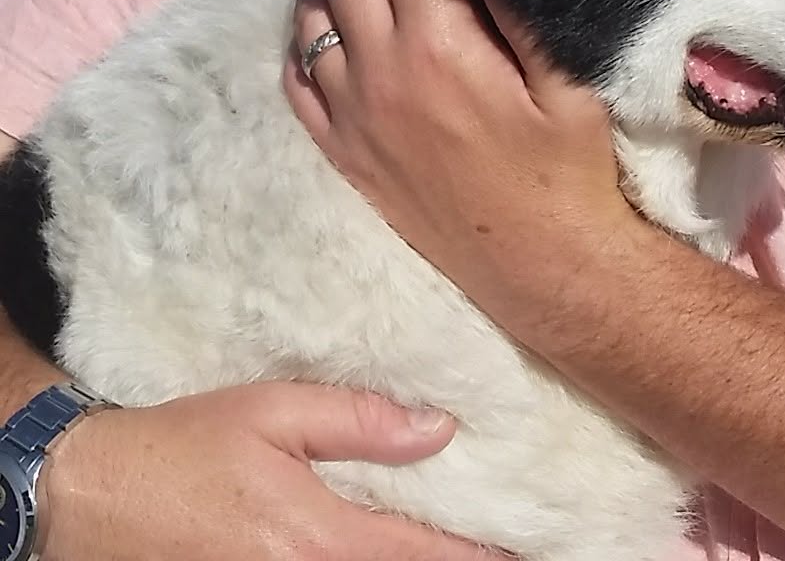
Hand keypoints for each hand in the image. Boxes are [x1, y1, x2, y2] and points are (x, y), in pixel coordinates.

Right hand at [38, 381, 492, 560]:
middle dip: (450, 558)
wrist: (90, 496)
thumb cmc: (181, 447)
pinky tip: (387, 545)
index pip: (421, 555)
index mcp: (316, 537)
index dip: (479, 554)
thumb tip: (438, 429)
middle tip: (499, 542)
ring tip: (453, 542)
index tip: (522, 544)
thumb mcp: (271, 410)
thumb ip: (358, 420)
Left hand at [284, 0, 639, 340]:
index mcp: (439, 47)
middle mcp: (379, 73)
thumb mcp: (567, 81)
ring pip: (312, 9)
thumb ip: (518, 5)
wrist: (546, 271)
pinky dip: (301, 25)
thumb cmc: (570, 170)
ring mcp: (351, 114)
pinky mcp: (342, 149)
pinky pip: (296, 74)